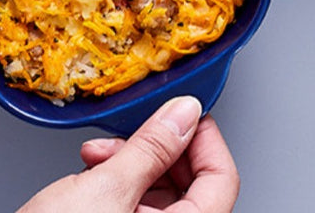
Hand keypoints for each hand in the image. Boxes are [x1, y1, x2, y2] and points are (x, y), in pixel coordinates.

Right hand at [17, 97, 239, 212]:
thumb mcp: (105, 190)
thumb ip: (151, 147)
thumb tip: (183, 113)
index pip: (222, 179)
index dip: (203, 137)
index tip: (181, 112)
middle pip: (192, 183)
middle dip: (157, 148)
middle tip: (131, 132)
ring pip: (162, 192)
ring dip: (131, 162)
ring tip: (98, 155)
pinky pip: (137, 206)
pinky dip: (117, 182)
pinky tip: (91, 172)